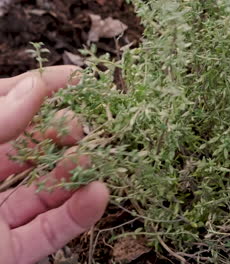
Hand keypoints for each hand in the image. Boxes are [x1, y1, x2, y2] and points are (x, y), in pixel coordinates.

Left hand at [0, 66, 108, 263]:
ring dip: (75, 175)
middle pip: (27, 150)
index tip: (74, 78)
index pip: (0, 112)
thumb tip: (33, 89)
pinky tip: (98, 194)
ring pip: (43, 193)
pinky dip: (77, 215)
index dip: (35, 90)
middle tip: (84, 123)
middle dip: (60, 133)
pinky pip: (48, 233)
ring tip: (96, 158)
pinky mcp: (9, 254)